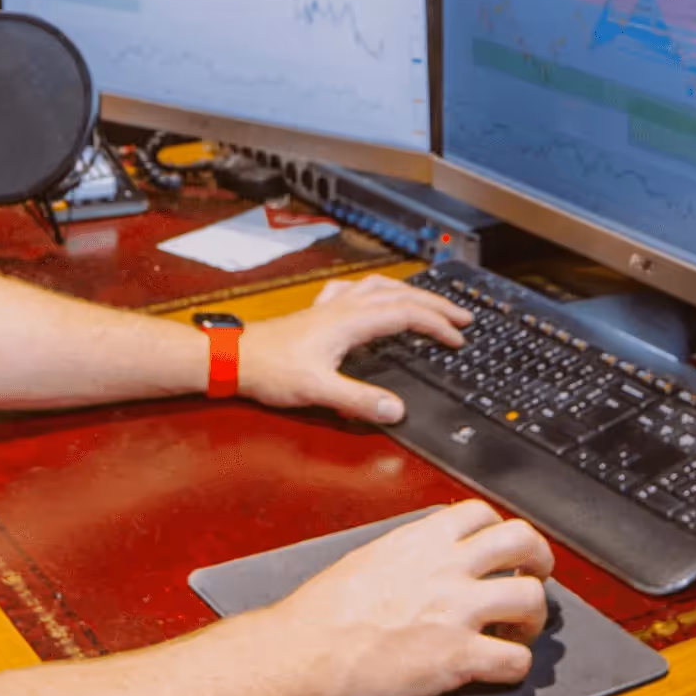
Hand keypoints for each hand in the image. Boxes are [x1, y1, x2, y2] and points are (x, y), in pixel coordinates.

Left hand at [238, 276, 469, 423]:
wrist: (235, 357)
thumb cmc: (271, 369)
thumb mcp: (319, 390)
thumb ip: (359, 401)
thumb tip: (396, 409)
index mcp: (350, 321)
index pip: (406, 314)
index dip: (437, 325)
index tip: (457, 339)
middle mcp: (344, 307)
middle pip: (399, 294)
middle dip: (434, 303)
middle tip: (461, 316)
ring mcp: (330, 307)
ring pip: (379, 286)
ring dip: (409, 292)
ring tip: (428, 301)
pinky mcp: (318, 312)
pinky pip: (355, 290)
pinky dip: (375, 290)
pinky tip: (372, 296)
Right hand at [261, 501, 554, 695]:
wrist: (305, 652)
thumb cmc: (322, 612)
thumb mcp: (366, 558)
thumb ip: (407, 552)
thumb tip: (424, 557)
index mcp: (421, 540)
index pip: (481, 512)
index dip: (500, 531)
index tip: (499, 550)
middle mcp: (447, 568)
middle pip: (522, 541)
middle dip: (538, 560)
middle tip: (533, 578)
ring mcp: (457, 611)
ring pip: (532, 598)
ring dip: (535, 617)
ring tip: (520, 630)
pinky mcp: (459, 657)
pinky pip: (516, 660)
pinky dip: (516, 666)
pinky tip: (500, 667)